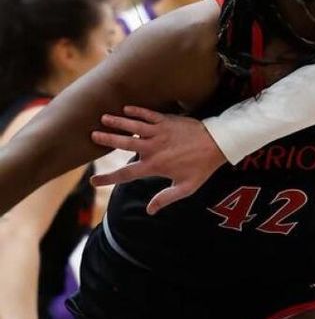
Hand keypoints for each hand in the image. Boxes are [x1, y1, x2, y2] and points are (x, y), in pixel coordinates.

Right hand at [89, 106, 227, 213]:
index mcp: (154, 166)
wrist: (218, 144)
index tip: (94, 180)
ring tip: (103, 118)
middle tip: (92, 135)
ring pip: (133, 126)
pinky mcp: (168, 121)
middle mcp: (153, 148)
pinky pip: (149, 114)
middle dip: (107, 139)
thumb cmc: (202, 167)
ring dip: (118, 122)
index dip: (108, 178)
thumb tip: (149, 210)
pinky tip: (126, 108)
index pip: (126, 174)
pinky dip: (137, 110)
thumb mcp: (186, 188)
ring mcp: (160, 132)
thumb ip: (166, 198)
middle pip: (124, 143)